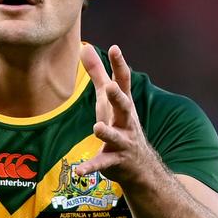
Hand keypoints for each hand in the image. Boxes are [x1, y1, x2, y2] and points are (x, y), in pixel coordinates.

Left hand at [76, 44, 160, 183]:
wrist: (139, 165)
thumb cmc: (119, 124)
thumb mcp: (107, 99)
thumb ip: (97, 74)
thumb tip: (84, 47)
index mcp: (123, 104)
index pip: (123, 82)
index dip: (119, 65)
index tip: (115, 49)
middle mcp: (126, 122)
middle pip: (124, 107)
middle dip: (118, 97)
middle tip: (111, 87)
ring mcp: (122, 142)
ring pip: (115, 136)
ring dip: (107, 132)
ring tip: (98, 127)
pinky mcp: (113, 161)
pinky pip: (101, 164)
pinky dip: (90, 167)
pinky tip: (78, 170)